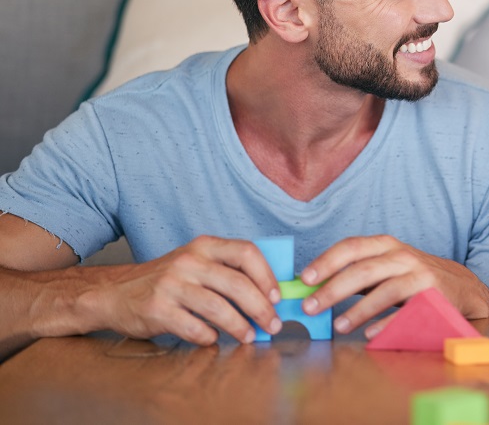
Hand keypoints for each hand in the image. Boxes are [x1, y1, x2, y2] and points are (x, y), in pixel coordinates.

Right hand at [89, 235, 280, 345]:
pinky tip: (213, 339)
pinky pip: (193, 327)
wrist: (114, 293)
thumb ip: (226, 271)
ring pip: (218, 307)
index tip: (277, 297)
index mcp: (204, 246)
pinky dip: (208, 336)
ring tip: (249, 337)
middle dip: (261, 308)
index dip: (267, 276)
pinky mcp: (157, 309)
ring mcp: (172, 285)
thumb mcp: (195, 263)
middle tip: (272, 325)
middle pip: (237, 284)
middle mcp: (189, 261)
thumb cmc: (165, 281)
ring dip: (240, 326)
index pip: (246, 253)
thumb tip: (268, 293)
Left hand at [298, 235, 488, 337]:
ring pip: (385, 291)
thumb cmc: (413, 277)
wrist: (462, 287)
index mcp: (386, 245)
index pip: (352, 247)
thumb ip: (356, 274)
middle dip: (333, 289)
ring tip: (338, 326)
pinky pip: (407, 313)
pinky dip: (387, 324)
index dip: (326, 261)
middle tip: (310, 307)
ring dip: (358, 310)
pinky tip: (370, 335)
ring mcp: (421, 276)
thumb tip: (314, 288)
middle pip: (364, 270)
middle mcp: (403, 256)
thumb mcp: (386, 267)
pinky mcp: (434, 297)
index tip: (304, 278)